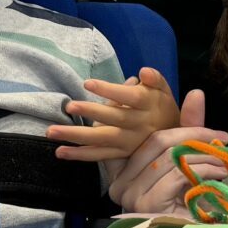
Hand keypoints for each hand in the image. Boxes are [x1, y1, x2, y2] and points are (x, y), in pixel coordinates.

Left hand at [46, 66, 183, 163]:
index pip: (129, 97)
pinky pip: (99, 156)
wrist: (175, 136)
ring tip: (52, 131)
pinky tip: (60, 152)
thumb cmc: (161, 105)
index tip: (87, 83)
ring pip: (102, 140)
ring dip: (76, 137)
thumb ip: (154, 78)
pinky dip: (80, 155)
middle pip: (113, 119)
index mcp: (148, 105)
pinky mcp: (122, 155)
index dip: (109, 90)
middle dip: (90, 112)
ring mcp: (129, 142)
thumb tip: (143, 71)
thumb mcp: (162, 88)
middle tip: (69, 106)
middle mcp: (138, 125)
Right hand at [106, 89, 227, 212]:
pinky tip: (219, 176)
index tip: (181, 100)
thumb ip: (187, 127)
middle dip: (193, 134)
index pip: (136, 134)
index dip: (151, 112)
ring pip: (170, 157)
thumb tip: (195, 92)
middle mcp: (120, 184)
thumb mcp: (186, 160)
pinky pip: (177, 174)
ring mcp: (130, 194)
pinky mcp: (147, 204)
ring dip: (203, 156)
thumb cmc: (189, 205)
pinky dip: (202, 170)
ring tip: (224, 162)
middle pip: (156, 141)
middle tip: (221, 138)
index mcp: (122, 172)